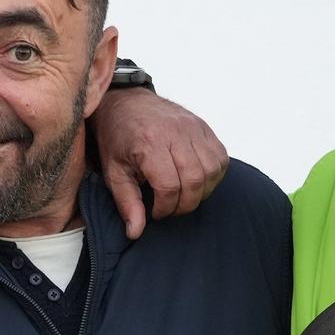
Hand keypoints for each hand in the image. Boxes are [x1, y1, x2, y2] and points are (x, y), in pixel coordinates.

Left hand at [93, 88, 228, 239]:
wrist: (125, 102)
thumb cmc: (117, 138)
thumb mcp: (113, 172)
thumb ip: (127, 202)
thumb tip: (135, 232)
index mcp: (149, 142)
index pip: (169, 186)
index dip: (165, 207)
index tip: (156, 212)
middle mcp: (175, 132)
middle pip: (195, 179)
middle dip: (185, 204)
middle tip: (170, 207)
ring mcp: (193, 127)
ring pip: (212, 169)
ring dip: (202, 191)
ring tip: (183, 195)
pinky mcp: (203, 126)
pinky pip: (220, 157)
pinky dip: (213, 175)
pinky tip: (196, 180)